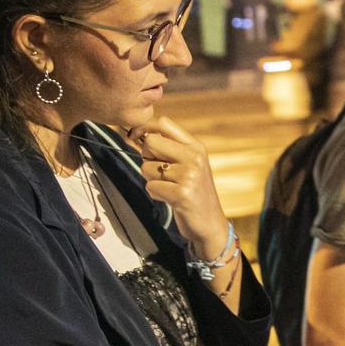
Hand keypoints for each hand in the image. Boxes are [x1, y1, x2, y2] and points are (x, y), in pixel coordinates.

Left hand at [127, 117, 229, 260]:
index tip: (134, 137)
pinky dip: (155, 194)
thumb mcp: (187, 164)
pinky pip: (151, 186)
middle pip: (151, 142)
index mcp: (196, 147)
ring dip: (151, 180)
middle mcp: (194, 157)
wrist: (210, 223)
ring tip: (169, 188)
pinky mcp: (183, 193)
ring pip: (147, 167)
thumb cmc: (193, 192)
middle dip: (147, 158)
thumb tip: (135, 134)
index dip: (143, 128)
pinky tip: (170, 199)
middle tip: (161, 172)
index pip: (163, 123)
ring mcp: (190, 175)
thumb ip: (167, 148)